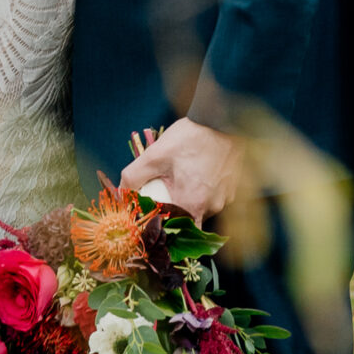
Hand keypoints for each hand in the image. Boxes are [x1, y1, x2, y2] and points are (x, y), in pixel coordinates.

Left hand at [122, 117, 243, 222]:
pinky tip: (197, 175)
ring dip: (190, 201)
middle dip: (174, 213)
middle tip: (164, 196)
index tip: (152, 217)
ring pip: (202, 210)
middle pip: (188, 222)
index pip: (174, 233)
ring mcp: (225, 199)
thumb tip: (120, 194)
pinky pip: (214, 198)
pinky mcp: (233, 189)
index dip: (162, 228)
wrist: (223, 120)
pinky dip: (204, 192)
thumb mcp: (155, 155)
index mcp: (192, 204)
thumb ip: (133, 177)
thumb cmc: (190, 137)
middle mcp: (212, 207)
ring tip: (181, 181)